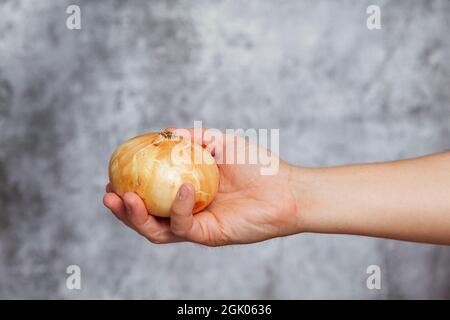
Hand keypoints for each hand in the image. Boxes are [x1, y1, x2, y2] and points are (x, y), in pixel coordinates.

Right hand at [103, 128, 302, 245]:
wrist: (285, 188)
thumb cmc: (257, 164)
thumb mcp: (221, 142)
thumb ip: (194, 138)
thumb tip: (166, 131)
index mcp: (185, 190)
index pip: (150, 193)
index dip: (128, 186)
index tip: (112, 173)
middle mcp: (186, 210)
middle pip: (145, 217)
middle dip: (123, 209)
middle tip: (108, 194)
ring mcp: (195, 224)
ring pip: (156, 229)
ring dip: (136, 217)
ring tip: (123, 200)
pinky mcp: (207, 234)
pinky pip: (183, 224)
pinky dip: (177, 206)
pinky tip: (182, 188)